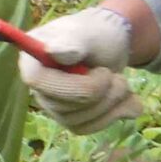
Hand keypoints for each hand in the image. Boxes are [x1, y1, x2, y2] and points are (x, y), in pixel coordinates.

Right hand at [19, 5, 142, 133]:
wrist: (111, 46)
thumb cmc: (95, 34)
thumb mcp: (88, 34)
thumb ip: (71, 42)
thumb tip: (52, 51)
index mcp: (32, 61)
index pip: (37, 81)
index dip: (70, 84)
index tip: (101, 72)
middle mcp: (39, 88)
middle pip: (63, 107)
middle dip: (100, 92)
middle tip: (115, 74)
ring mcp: (54, 107)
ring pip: (79, 121)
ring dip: (110, 103)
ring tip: (122, 82)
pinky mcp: (72, 120)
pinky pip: (91, 127)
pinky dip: (116, 114)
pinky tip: (128, 100)